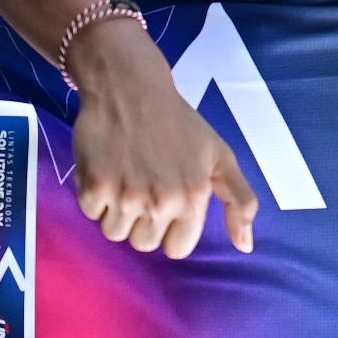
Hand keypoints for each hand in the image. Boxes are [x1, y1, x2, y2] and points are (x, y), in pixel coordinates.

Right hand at [67, 25, 258, 257]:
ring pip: (114, 232)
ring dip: (116, 211)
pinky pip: (91, 214)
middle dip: (142, 220)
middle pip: (144, 244)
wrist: (130, 88)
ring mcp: (126, 196)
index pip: (177, 249)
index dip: (170, 228)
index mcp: (194, 197)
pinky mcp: (94, 188)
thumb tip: (245, 247)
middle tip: (143, 184)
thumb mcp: (221, 156)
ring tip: (124, 176)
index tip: (165, 204)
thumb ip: (240, 201)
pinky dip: (94, 195)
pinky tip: (106, 167)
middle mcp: (162, 202)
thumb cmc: (178, 123)